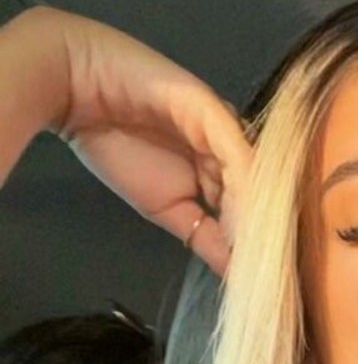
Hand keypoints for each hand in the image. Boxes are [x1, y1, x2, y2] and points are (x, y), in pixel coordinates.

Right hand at [36, 7, 251, 274]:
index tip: (267, 274)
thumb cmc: (114, 143)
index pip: (253, 207)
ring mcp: (226, 128)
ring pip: (256, 175)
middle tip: (275, 268)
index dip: (260, 239)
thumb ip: (204, 237)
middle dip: (269, 230)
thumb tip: (234, 274)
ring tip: (261, 250)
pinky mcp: (214, 111)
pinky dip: (243, 185)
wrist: (77, 89)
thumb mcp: (166, 209)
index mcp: (221, 169)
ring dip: (260, 214)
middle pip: (263, 192)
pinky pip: (236, 152)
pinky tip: (245, 215)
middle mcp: (230, 148)